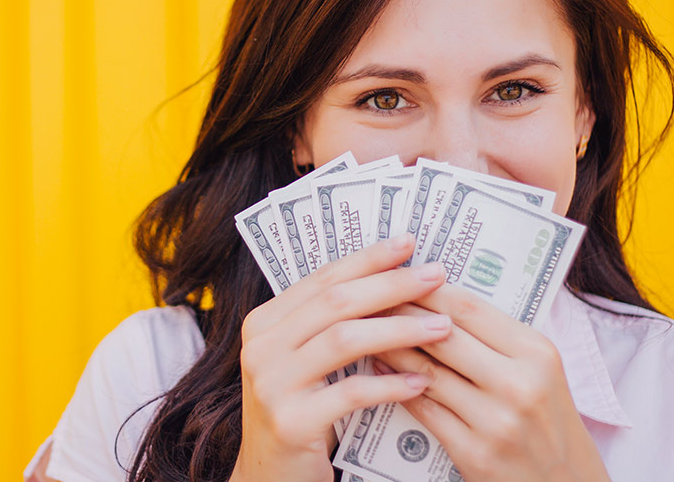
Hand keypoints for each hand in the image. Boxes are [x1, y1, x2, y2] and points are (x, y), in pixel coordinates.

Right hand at [229, 234, 451, 481]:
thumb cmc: (298, 411)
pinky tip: (422, 382)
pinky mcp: (291, 422)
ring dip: (399, 329)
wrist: (268, 476)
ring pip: (344, 340)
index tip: (406, 243)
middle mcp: (261, 346)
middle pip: (335, 302)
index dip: (367, 259)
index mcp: (265, 322)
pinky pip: (351, 393)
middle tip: (435, 275)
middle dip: (391, 284)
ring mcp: (271, 384)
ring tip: (441, 327)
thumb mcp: (302, 361)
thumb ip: (328, 325)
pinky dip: (391, 385)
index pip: (323, 279)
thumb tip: (388, 281)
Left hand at [375, 284, 610, 481]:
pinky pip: (422, 408)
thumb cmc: (547, 422)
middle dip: (399, 314)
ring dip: (390, 348)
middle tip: (369, 301)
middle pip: (442, 335)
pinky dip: (394, 386)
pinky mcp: (475, 453)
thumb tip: (434, 302)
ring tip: (365, 332)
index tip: (396, 277)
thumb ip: (495, 339)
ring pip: (425, 371)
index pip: (468, 307)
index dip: (426, 289)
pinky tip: (379, 372)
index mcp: (537, 352)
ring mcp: (496, 421)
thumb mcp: (539, 371)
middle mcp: (519, 383)